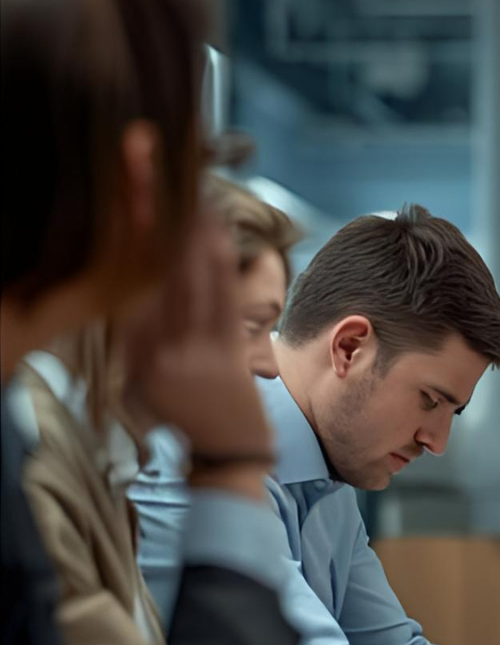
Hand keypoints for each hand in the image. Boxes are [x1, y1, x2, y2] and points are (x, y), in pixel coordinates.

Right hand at [121, 215, 273, 494]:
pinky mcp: (223, 353)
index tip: (135, 215)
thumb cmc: (191, 410)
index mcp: (132, 358)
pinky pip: (216, 298)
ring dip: (189, 238)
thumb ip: (143, 339)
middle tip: (161, 192)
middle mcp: (153, 354)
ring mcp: (189, 354)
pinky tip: (214, 235)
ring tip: (193, 201)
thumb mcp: (150, 380)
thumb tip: (141, 290)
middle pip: (150, 279)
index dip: (132, 252)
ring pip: (184, 283)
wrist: (228, 452)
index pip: (126, 294)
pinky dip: (214, 262)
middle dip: (157, 232)